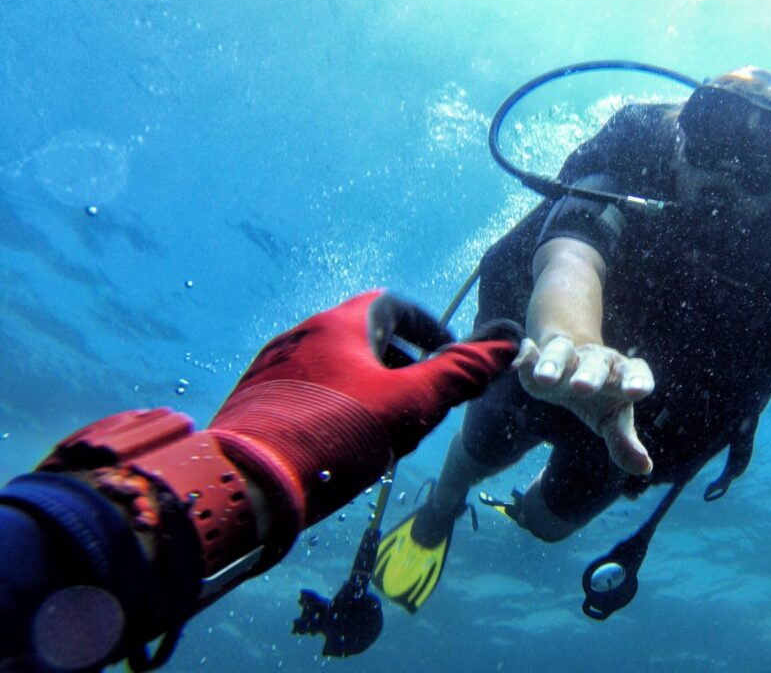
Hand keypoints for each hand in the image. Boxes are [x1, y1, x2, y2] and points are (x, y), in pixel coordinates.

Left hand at [209, 290, 521, 536]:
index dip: (429, 329)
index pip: (395, 305)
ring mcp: (275, 366)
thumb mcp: (410, 406)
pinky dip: (339, 402)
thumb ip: (459, 373)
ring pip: (337, 364)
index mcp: (341, 324)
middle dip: (402, 361)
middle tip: (423, 397)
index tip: (448, 358)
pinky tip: (345, 443)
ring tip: (389, 426)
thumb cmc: (333, 437)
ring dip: (370, 385)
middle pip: (365, 335)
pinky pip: (310, 389)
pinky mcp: (256, 398)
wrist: (243, 485)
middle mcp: (303, 334)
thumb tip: (508, 342)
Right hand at [514, 336, 654, 475]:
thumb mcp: (612, 422)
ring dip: (554, 364)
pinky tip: (525, 353)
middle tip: (581, 387)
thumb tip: (644, 467)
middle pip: (596, 364)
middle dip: (590, 374)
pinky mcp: (544, 356)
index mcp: (624, 375)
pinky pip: (535, 354)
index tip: (636, 392)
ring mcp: (570, 354)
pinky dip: (529, 357)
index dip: (636, 381)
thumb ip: (624, 443)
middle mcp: (599, 360)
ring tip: (545, 378)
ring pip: (563, 353)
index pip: (635, 373)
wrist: (575, 373)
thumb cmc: (602, 402)